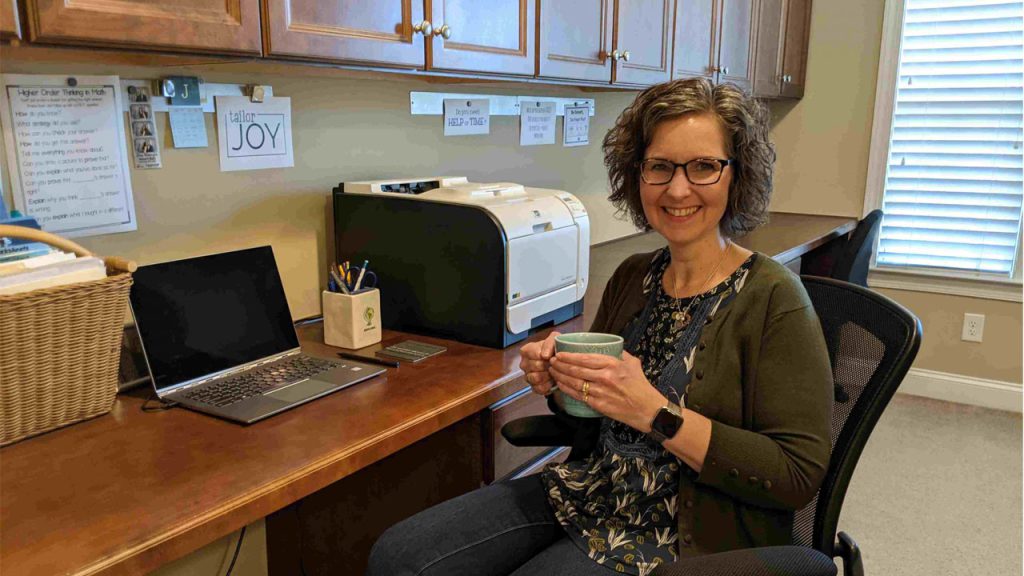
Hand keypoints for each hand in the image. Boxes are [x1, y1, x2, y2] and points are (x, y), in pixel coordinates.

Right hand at [518, 331, 559, 395]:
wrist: (562, 363)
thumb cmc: (556, 350)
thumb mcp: (555, 340)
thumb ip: (549, 342)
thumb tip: (544, 355)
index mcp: (526, 350)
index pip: (533, 353)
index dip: (545, 355)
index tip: (552, 355)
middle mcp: (524, 364)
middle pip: (536, 366)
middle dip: (548, 365)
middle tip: (555, 364)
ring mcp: (527, 376)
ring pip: (536, 378)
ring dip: (548, 375)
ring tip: (554, 372)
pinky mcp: (533, 387)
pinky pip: (539, 388)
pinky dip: (548, 385)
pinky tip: (552, 381)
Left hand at [549, 350, 665, 431]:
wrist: (649, 410)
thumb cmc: (641, 386)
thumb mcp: (633, 364)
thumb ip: (619, 354)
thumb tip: (608, 346)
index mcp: (612, 364)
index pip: (584, 358)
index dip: (568, 356)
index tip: (559, 354)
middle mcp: (605, 377)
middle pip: (576, 370)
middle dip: (560, 365)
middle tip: (551, 362)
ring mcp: (601, 392)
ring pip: (574, 382)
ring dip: (560, 377)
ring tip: (552, 372)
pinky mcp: (599, 405)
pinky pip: (578, 396)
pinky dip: (567, 390)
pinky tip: (560, 385)